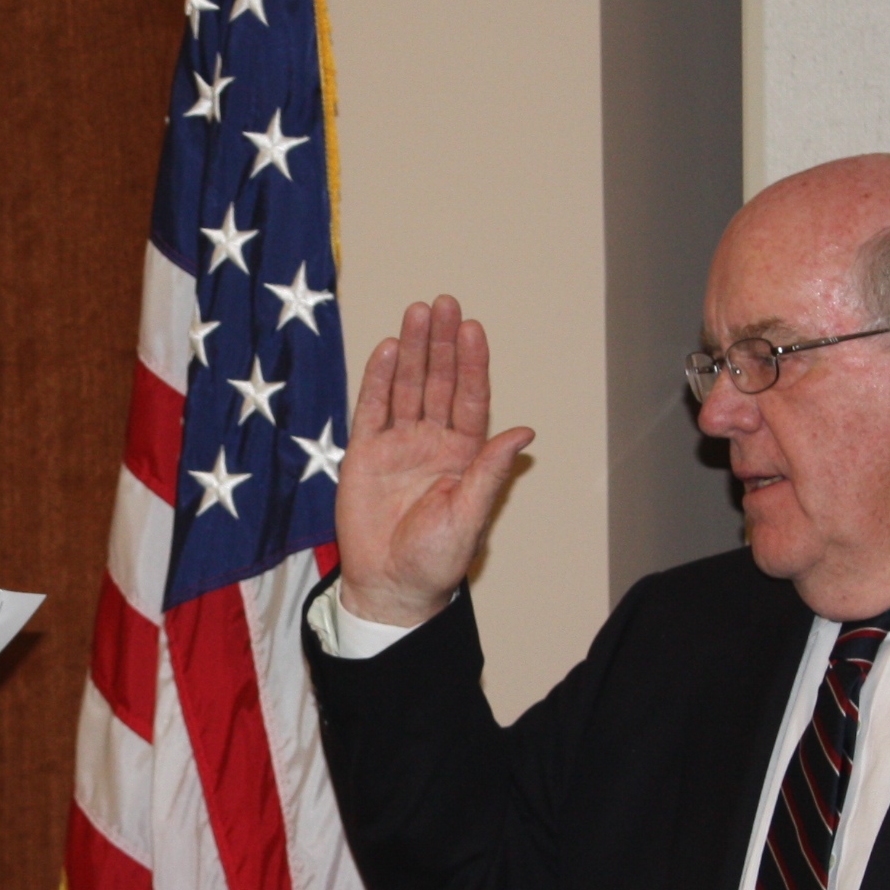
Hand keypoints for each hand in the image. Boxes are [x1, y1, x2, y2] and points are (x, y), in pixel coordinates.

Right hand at [334, 295, 534, 626]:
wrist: (390, 585)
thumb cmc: (436, 559)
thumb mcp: (470, 515)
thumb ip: (490, 471)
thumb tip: (524, 433)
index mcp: (464, 455)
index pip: (470, 397)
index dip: (472, 363)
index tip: (473, 328)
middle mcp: (433, 441)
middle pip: (437, 381)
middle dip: (441, 343)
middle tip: (443, 304)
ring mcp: (398, 444)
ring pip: (406, 387)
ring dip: (411, 350)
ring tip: (416, 313)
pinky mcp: (365, 454)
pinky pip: (372, 410)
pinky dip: (376, 379)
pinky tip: (384, 349)